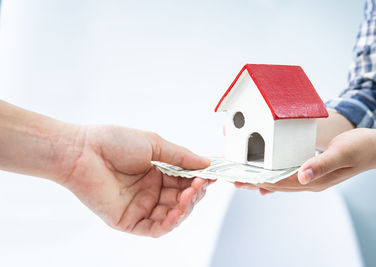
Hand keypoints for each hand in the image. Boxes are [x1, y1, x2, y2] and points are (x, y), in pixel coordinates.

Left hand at [62, 126, 209, 236]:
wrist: (82, 151)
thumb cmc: (114, 142)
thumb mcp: (155, 144)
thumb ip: (181, 157)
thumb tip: (206, 163)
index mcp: (157, 172)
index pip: (185, 180)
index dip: (200, 179)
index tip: (213, 175)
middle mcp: (151, 190)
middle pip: (182, 199)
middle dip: (195, 192)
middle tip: (202, 183)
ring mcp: (141, 206)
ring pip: (172, 215)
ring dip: (186, 207)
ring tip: (190, 193)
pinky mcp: (129, 220)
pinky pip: (155, 228)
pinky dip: (170, 222)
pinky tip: (177, 210)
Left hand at [238, 127, 375, 192]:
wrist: (375, 147)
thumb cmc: (361, 148)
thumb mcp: (342, 153)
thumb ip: (321, 165)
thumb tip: (301, 176)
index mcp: (314, 180)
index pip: (280, 183)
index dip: (259, 180)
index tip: (240, 178)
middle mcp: (309, 181)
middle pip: (275, 184)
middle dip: (253, 181)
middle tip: (231, 177)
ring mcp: (309, 176)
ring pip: (279, 180)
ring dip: (259, 177)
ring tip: (240, 174)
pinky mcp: (310, 169)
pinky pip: (286, 173)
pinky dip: (272, 171)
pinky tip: (262, 170)